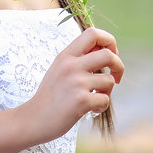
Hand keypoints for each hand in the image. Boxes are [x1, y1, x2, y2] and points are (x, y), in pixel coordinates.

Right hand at [22, 27, 123, 143]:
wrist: (33, 119)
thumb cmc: (50, 96)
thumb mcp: (59, 68)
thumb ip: (79, 58)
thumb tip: (105, 50)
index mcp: (66, 55)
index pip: (93, 33)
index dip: (109, 41)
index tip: (111, 54)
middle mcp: (71, 66)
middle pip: (109, 54)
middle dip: (119, 66)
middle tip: (116, 77)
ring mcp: (76, 83)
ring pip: (109, 80)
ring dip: (108, 91)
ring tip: (95, 98)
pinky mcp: (81, 101)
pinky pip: (105, 99)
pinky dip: (102, 106)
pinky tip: (91, 110)